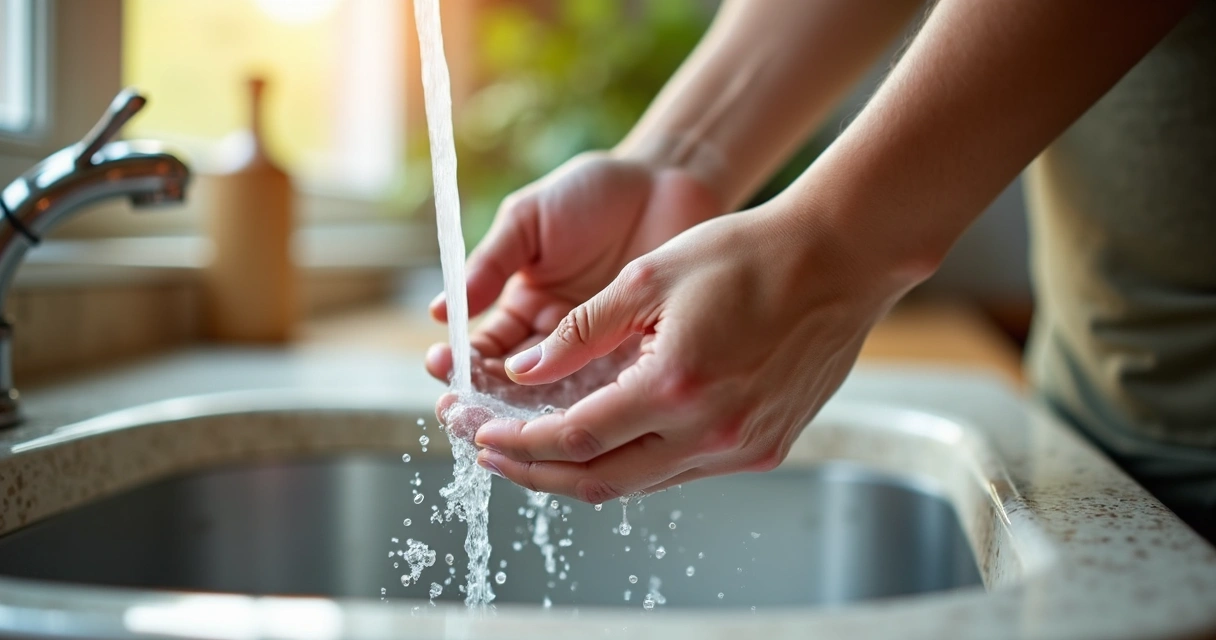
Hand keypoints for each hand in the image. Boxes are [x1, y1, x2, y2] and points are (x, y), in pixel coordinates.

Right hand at [426, 150, 721, 396]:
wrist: (664, 182)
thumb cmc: (592, 192)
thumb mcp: (529, 219)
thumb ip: (491, 263)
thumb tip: (440, 310)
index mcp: (523, 308)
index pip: (481, 349)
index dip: (458, 361)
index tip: (440, 364)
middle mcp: (555, 341)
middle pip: (510, 387)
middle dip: (481, 401)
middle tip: (459, 409)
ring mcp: (597, 355)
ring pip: (554, 399)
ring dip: (526, 416)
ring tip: (504, 422)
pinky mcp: (637, 359)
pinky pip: (608, 393)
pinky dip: (585, 409)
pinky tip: (565, 414)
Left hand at [468, 203, 918, 501]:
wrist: (841, 260)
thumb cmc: (749, 253)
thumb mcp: (650, 277)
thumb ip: (582, 331)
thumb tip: (524, 370)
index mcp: (677, 383)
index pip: (575, 437)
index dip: (519, 442)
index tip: (479, 434)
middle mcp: (713, 431)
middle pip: (600, 480)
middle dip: (536, 473)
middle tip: (493, 454)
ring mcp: (744, 448)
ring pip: (640, 484)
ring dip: (583, 471)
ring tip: (536, 448)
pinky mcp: (765, 449)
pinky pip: (682, 471)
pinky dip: (634, 461)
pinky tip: (606, 438)